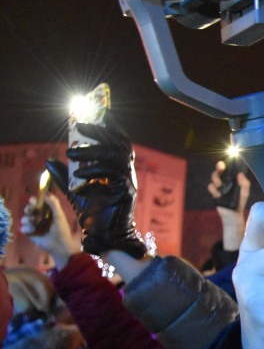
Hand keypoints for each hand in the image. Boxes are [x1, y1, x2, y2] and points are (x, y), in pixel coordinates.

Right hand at [20, 193, 79, 268]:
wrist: (60, 245)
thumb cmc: (62, 230)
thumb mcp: (59, 215)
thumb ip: (54, 203)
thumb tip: (46, 192)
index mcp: (47, 213)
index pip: (38, 204)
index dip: (34, 201)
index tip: (33, 201)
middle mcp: (40, 218)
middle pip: (29, 209)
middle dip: (28, 208)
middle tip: (31, 210)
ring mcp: (34, 226)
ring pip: (24, 218)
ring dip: (27, 219)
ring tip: (34, 222)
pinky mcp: (30, 233)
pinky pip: (23, 228)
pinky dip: (26, 228)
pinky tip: (32, 230)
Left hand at [47, 120, 145, 258]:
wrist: (104, 235)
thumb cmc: (94, 213)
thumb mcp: (75, 191)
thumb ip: (64, 176)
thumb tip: (50, 161)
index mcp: (119, 168)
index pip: (119, 141)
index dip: (111, 126)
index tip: (99, 112)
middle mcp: (127, 172)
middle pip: (118, 143)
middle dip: (100, 131)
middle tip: (79, 125)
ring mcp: (128, 180)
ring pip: (115, 155)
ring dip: (92, 150)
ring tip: (71, 153)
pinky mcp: (126, 190)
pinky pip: (111, 173)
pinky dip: (94, 170)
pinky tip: (77, 173)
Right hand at [207, 158, 249, 210]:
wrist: (233, 214)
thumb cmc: (240, 201)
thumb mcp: (245, 192)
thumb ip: (245, 183)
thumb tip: (240, 174)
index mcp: (231, 179)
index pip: (226, 169)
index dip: (222, 165)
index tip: (222, 163)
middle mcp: (224, 181)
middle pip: (217, 172)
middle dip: (218, 170)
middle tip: (221, 169)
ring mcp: (218, 187)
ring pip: (213, 179)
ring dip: (216, 180)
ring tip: (220, 186)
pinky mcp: (214, 193)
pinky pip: (210, 187)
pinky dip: (214, 190)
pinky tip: (219, 195)